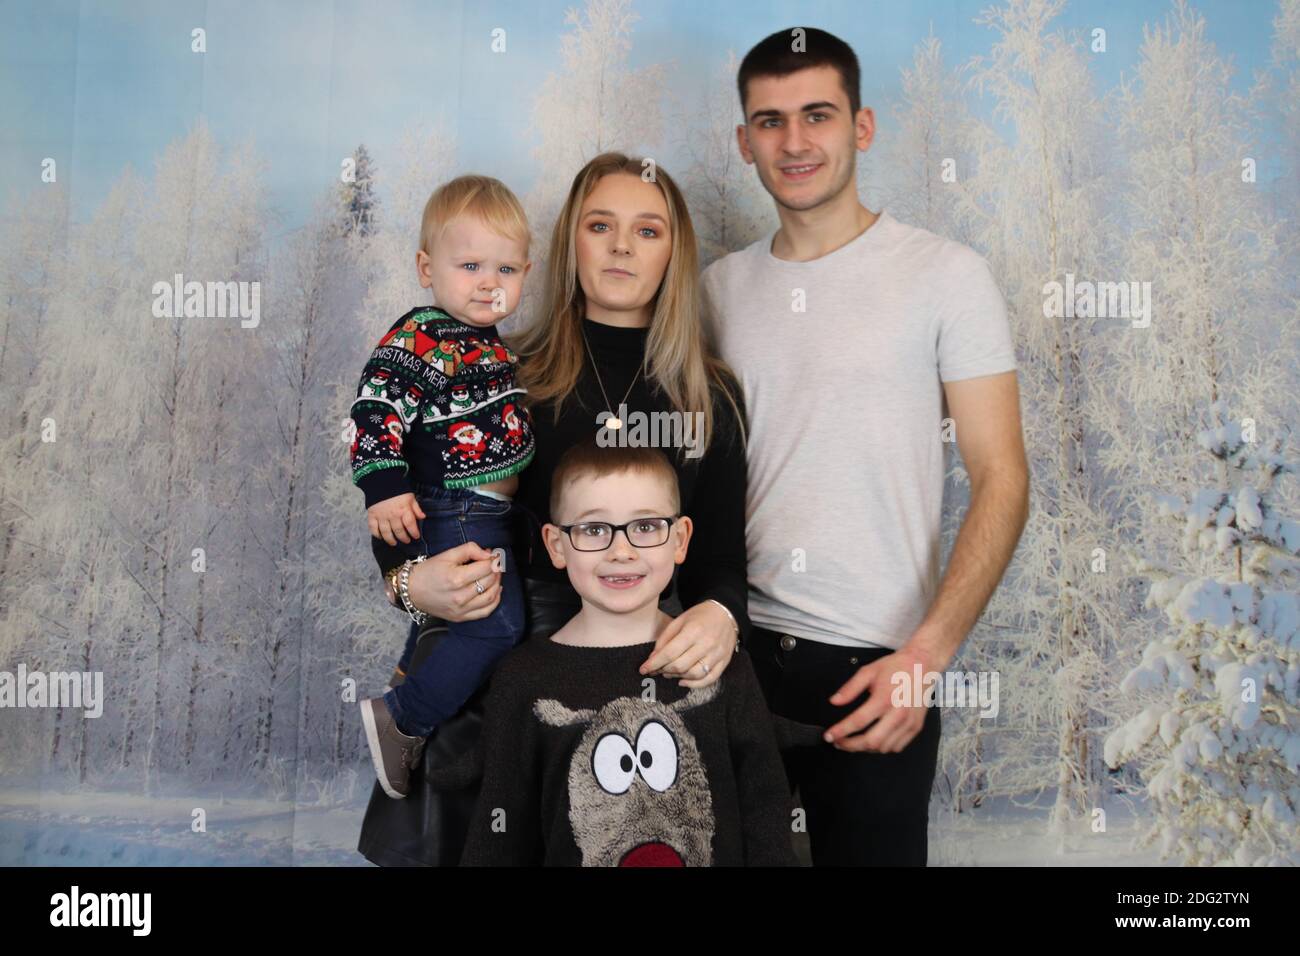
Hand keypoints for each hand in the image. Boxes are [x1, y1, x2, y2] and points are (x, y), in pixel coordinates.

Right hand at [368, 493, 425, 545]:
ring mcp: (381, 516)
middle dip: (403, 538)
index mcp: (403, 510)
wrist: (381, 481)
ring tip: (394, 543)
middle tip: (406, 541)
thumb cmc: (398, 490)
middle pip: (398, 531)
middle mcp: (393, 515)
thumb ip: (416, 508)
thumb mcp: (410, 497)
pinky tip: (380, 537)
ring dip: (390, 540)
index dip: (414, 532)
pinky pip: (373, 529)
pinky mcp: (372, 516)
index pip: (410, 525)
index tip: (416, 536)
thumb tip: (423, 517)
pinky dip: (376, 535)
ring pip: (386, 533)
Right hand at [390, 541, 502, 623]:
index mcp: (456, 578)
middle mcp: (460, 596)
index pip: (485, 568)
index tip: (494, 555)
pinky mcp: (461, 617)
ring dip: (497, 584)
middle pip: (489, 581)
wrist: (411, 591)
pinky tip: (495, 591)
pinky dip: (495, 601)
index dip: (493, 560)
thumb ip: (470, 550)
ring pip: (491, 597)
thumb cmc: (428, 571)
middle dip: (496, 570)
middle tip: (494, 563)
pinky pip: (485, 612)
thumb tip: (488, 554)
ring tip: (495, 575)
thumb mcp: (447, 555)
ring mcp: (461, 609)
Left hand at [639, 600, 736, 687]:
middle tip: (656, 669)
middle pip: (681, 666)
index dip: (654, 663)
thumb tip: (653, 658)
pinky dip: (694, 684)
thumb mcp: (679, 620)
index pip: (670, 652)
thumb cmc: (699, 616)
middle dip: (664, 670)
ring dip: (677, 677)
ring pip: (694, 675)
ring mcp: (717, 654)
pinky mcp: (724, 662)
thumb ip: (665, 639)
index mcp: (693, 630)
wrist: (725, 613)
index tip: (643, 669)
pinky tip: (683, 681)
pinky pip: (709, 679)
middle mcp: (707, 644)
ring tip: (669, 672)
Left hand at [822, 644, 936, 752]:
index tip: (829, 736)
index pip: (858, 721)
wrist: (922, 665)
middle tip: (838, 742)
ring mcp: (909, 723)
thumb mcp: (868, 672)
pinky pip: (897, 747)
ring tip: (854, 741)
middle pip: (871, 741)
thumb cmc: (896, 667)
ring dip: (865, 748)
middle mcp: (898, 713)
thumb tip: (834, 702)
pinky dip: (882, 747)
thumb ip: (849, 689)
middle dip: (851, 745)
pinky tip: (873, 739)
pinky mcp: (916, 727)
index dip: (841, 731)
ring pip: (883, 747)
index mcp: (884, 698)